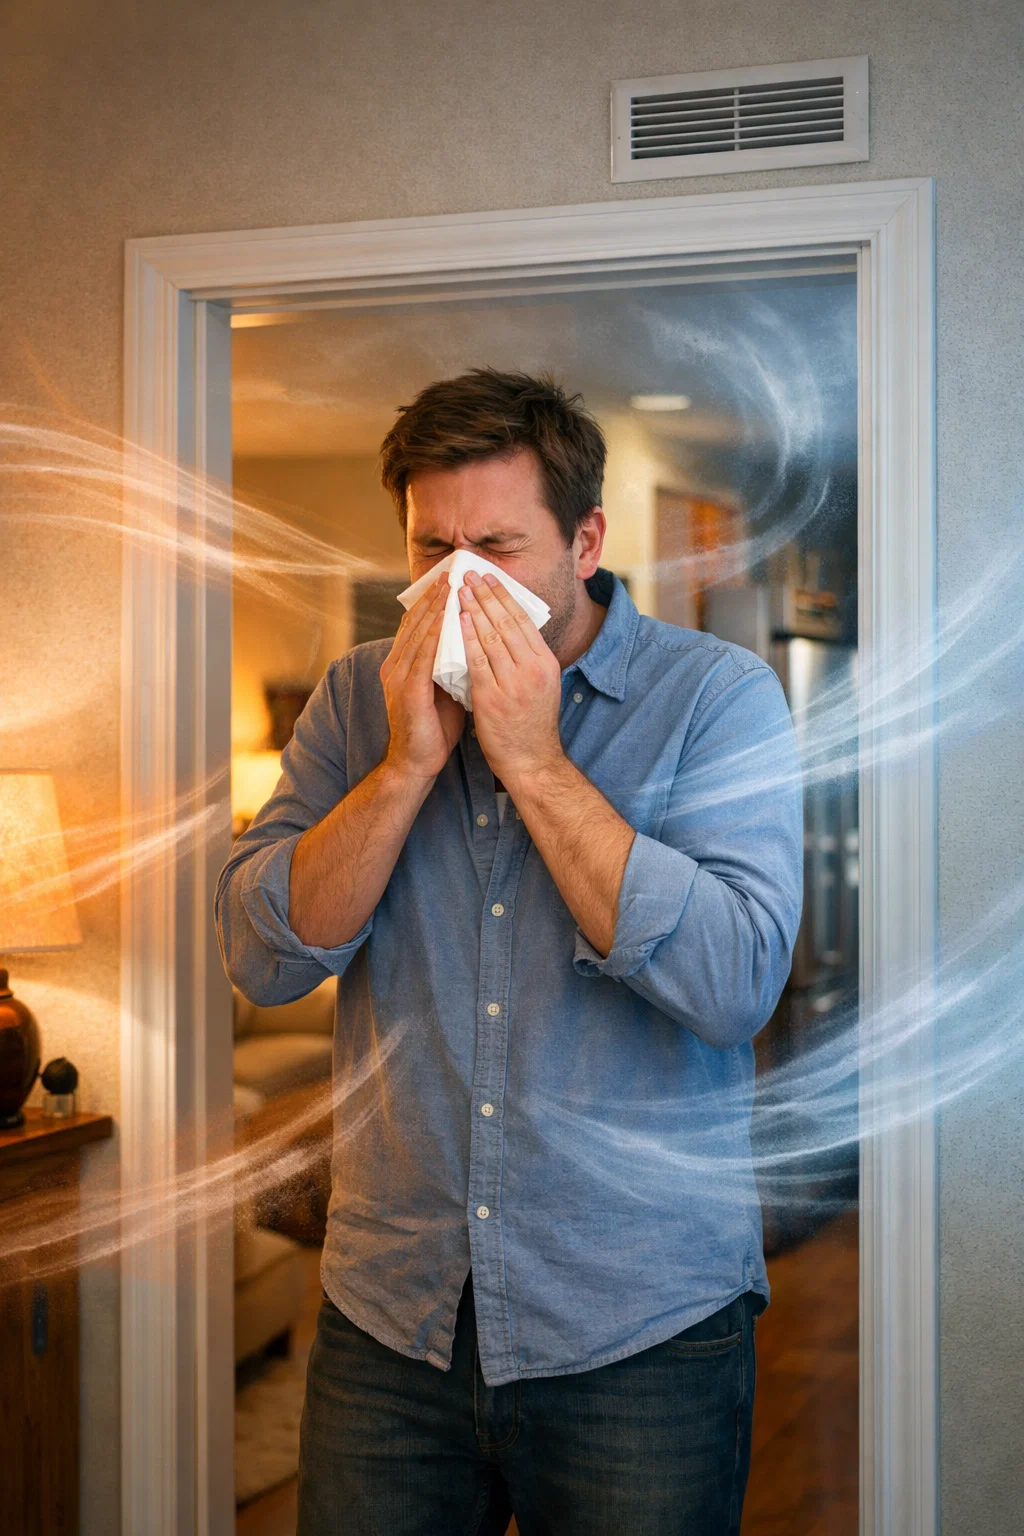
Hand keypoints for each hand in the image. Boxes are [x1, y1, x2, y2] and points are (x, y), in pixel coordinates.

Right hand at [380, 575, 464, 779]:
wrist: (417, 763)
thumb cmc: (433, 729)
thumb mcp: (444, 690)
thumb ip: (450, 667)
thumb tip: (473, 647)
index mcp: (404, 665)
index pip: (418, 626)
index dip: (432, 602)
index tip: (449, 581)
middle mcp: (396, 666)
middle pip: (415, 623)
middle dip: (433, 597)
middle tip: (449, 572)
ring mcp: (398, 677)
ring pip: (418, 633)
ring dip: (434, 608)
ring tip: (449, 586)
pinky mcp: (407, 690)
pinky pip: (423, 655)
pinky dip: (434, 634)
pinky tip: (446, 618)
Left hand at [457, 570, 563, 786]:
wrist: (531, 760)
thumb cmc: (532, 723)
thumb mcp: (541, 685)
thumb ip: (529, 659)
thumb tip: (514, 629)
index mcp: (545, 663)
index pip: (522, 620)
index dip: (504, 596)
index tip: (490, 578)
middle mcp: (532, 669)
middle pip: (506, 622)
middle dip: (486, 595)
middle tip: (470, 574)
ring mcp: (513, 683)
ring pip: (491, 637)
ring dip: (474, 609)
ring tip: (459, 590)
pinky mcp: (493, 697)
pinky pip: (476, 660)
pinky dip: (466, 638)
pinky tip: (457, 621)